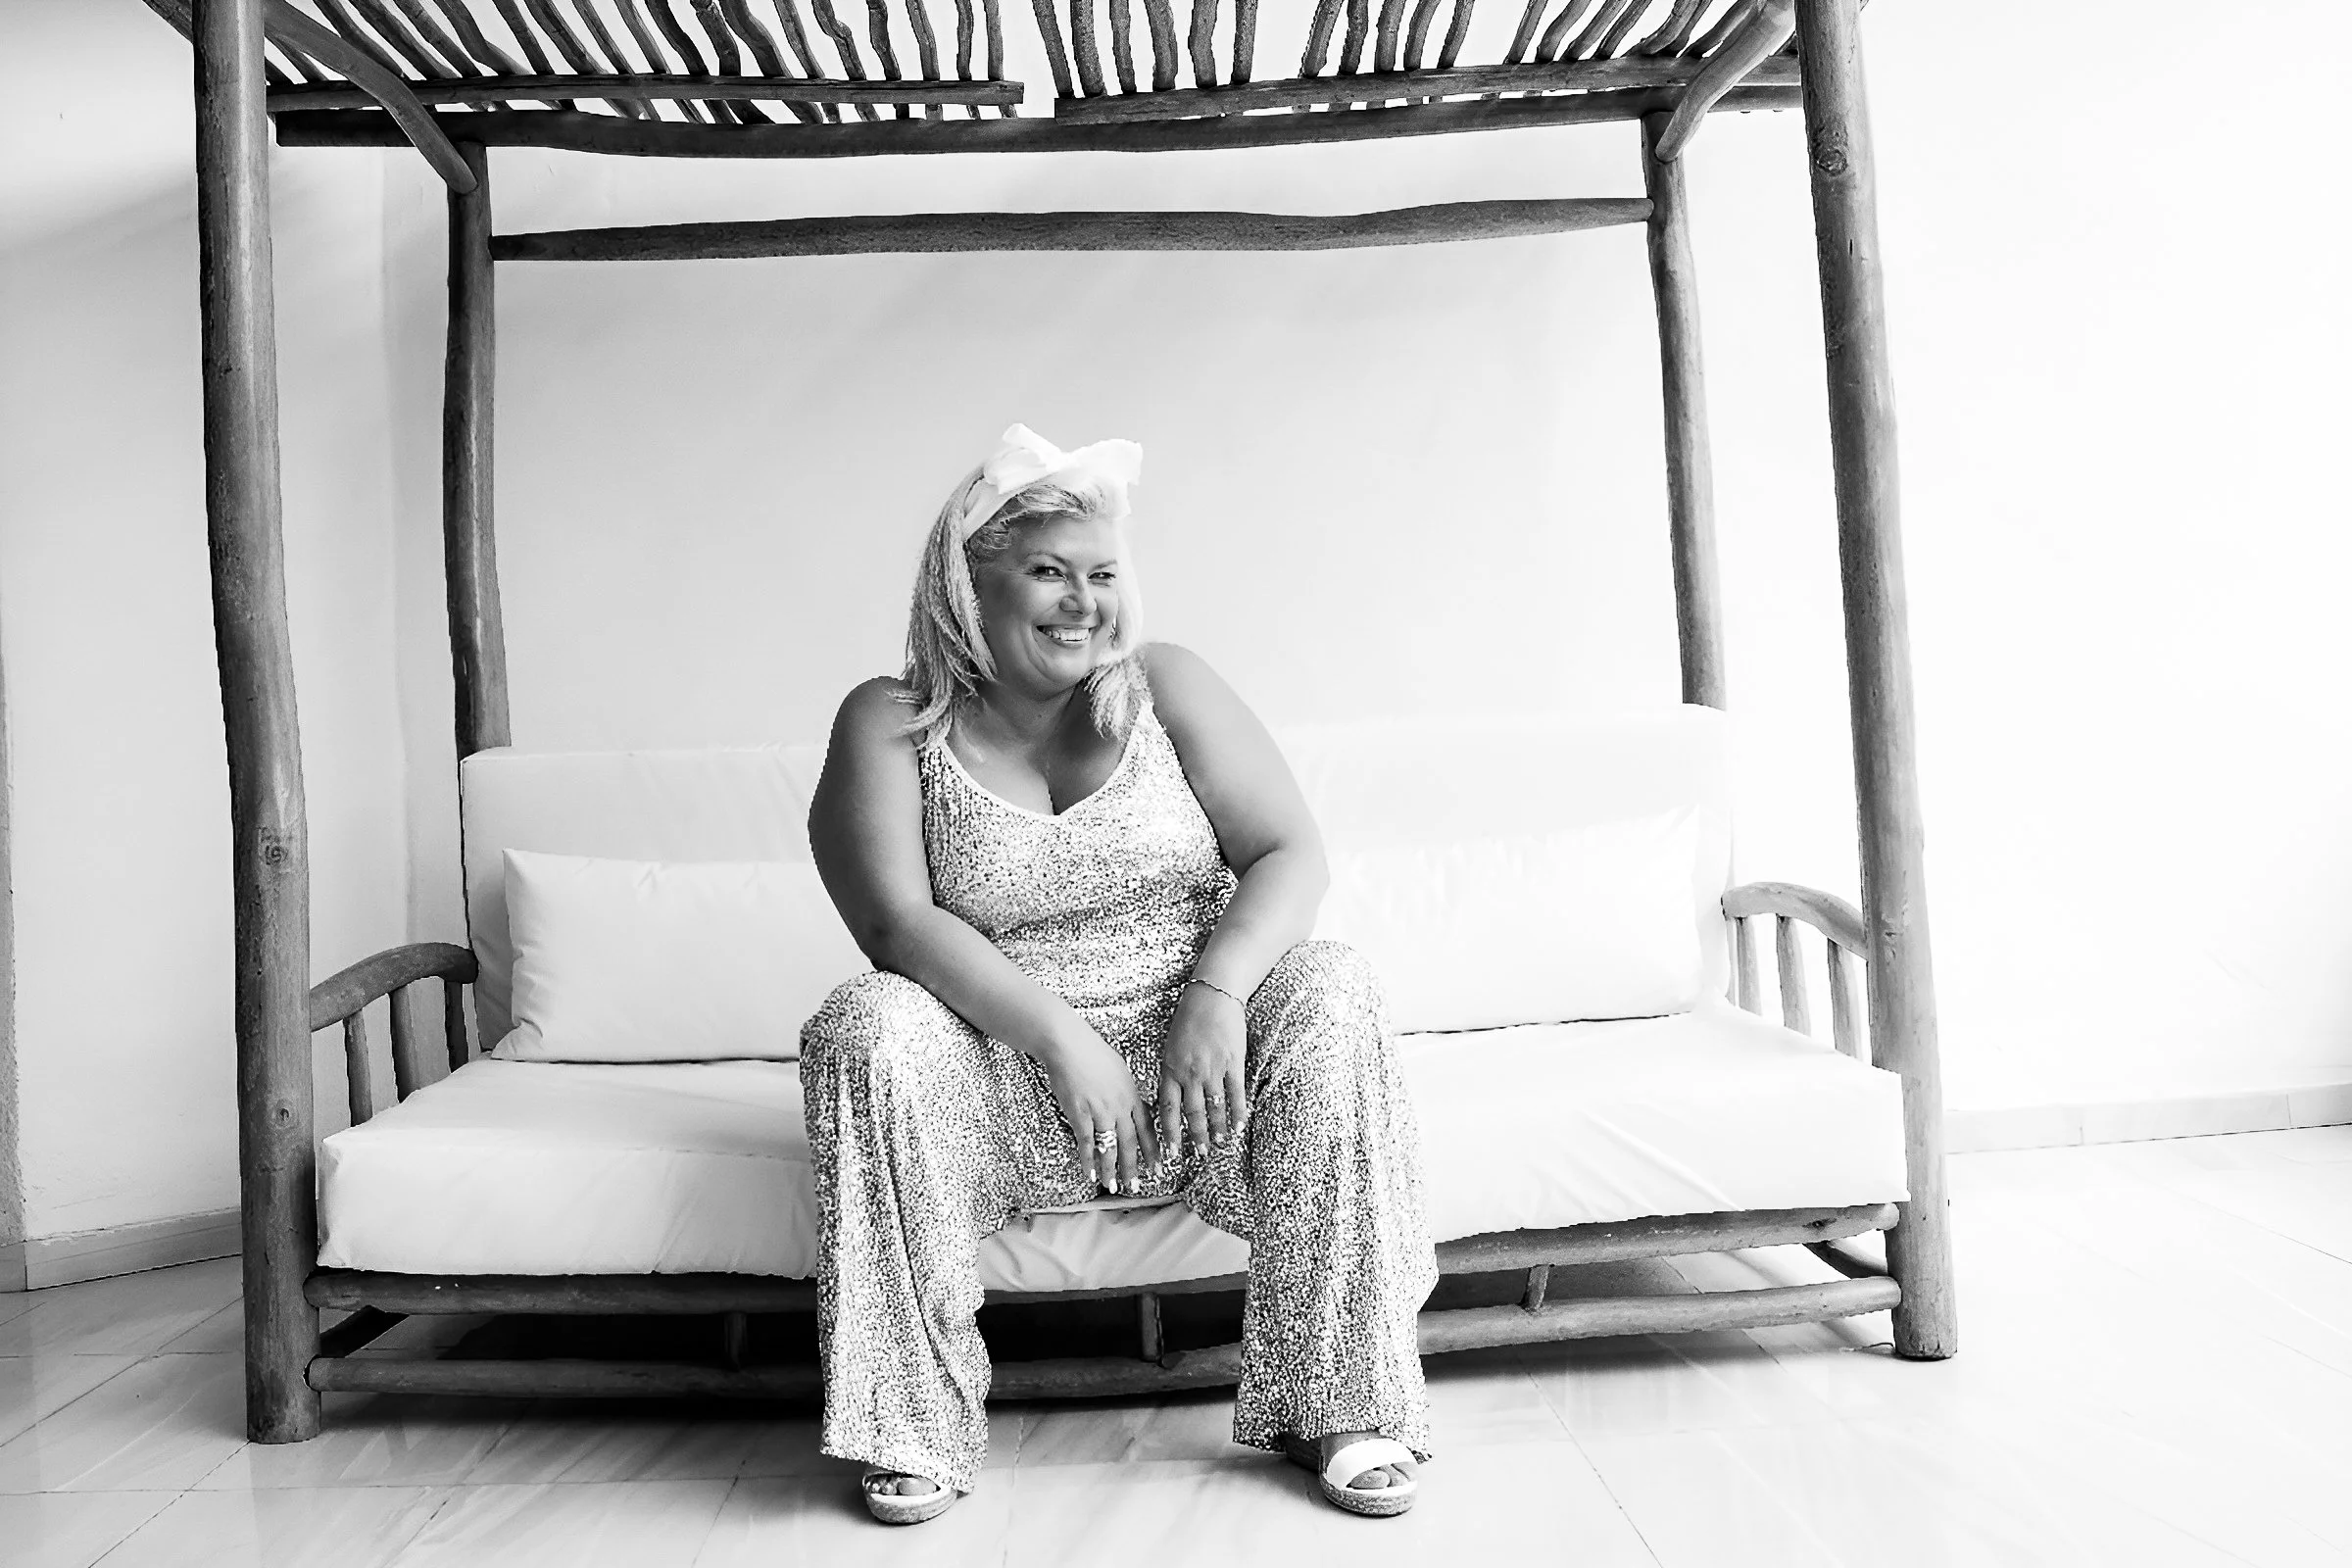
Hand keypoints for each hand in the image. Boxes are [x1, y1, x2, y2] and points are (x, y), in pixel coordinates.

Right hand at [1040, 1023, 1160, 1195]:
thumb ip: (1126, 1091)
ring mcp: (1100, 1111)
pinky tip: (1089, 1174)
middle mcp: (1120, 1106)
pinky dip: (1088, 1160)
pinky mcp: (1080, 1113)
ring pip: (1110, 1147)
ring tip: (1113, 1186)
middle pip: (1130, 1142)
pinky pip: (1087, 1142)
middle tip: (1137, 1187)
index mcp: (1132, 1095)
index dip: (1152, 1150)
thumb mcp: (1119, 1070)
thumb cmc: (1092, 1052)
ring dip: (1112, 1169)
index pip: (1147, 1128)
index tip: (1158, 1167)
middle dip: (1134, 1166)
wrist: (1069, 1044)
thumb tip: (1130, 1105)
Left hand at [1157, 980, 1247, 1160]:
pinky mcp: (1233, 1062)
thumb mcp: (1169, 1048)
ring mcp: (1212, 1068)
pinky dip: (1238, 1113)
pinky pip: (1235, 1093)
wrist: (1211, 996)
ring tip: (1220, 1144)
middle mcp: (1189, 1073)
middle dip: (1195, 1138)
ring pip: (1214, 1107)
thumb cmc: (1188, 1020)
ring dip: (1217, 1129)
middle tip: (1200, 1155)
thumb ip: (1170, 1074)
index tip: (1171, 1153)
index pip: (1167, 1110)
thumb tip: (1169, 1101)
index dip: (1169, 1134)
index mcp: (1170, 1069)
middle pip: (1192, 1114)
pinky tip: (1239, 1126)